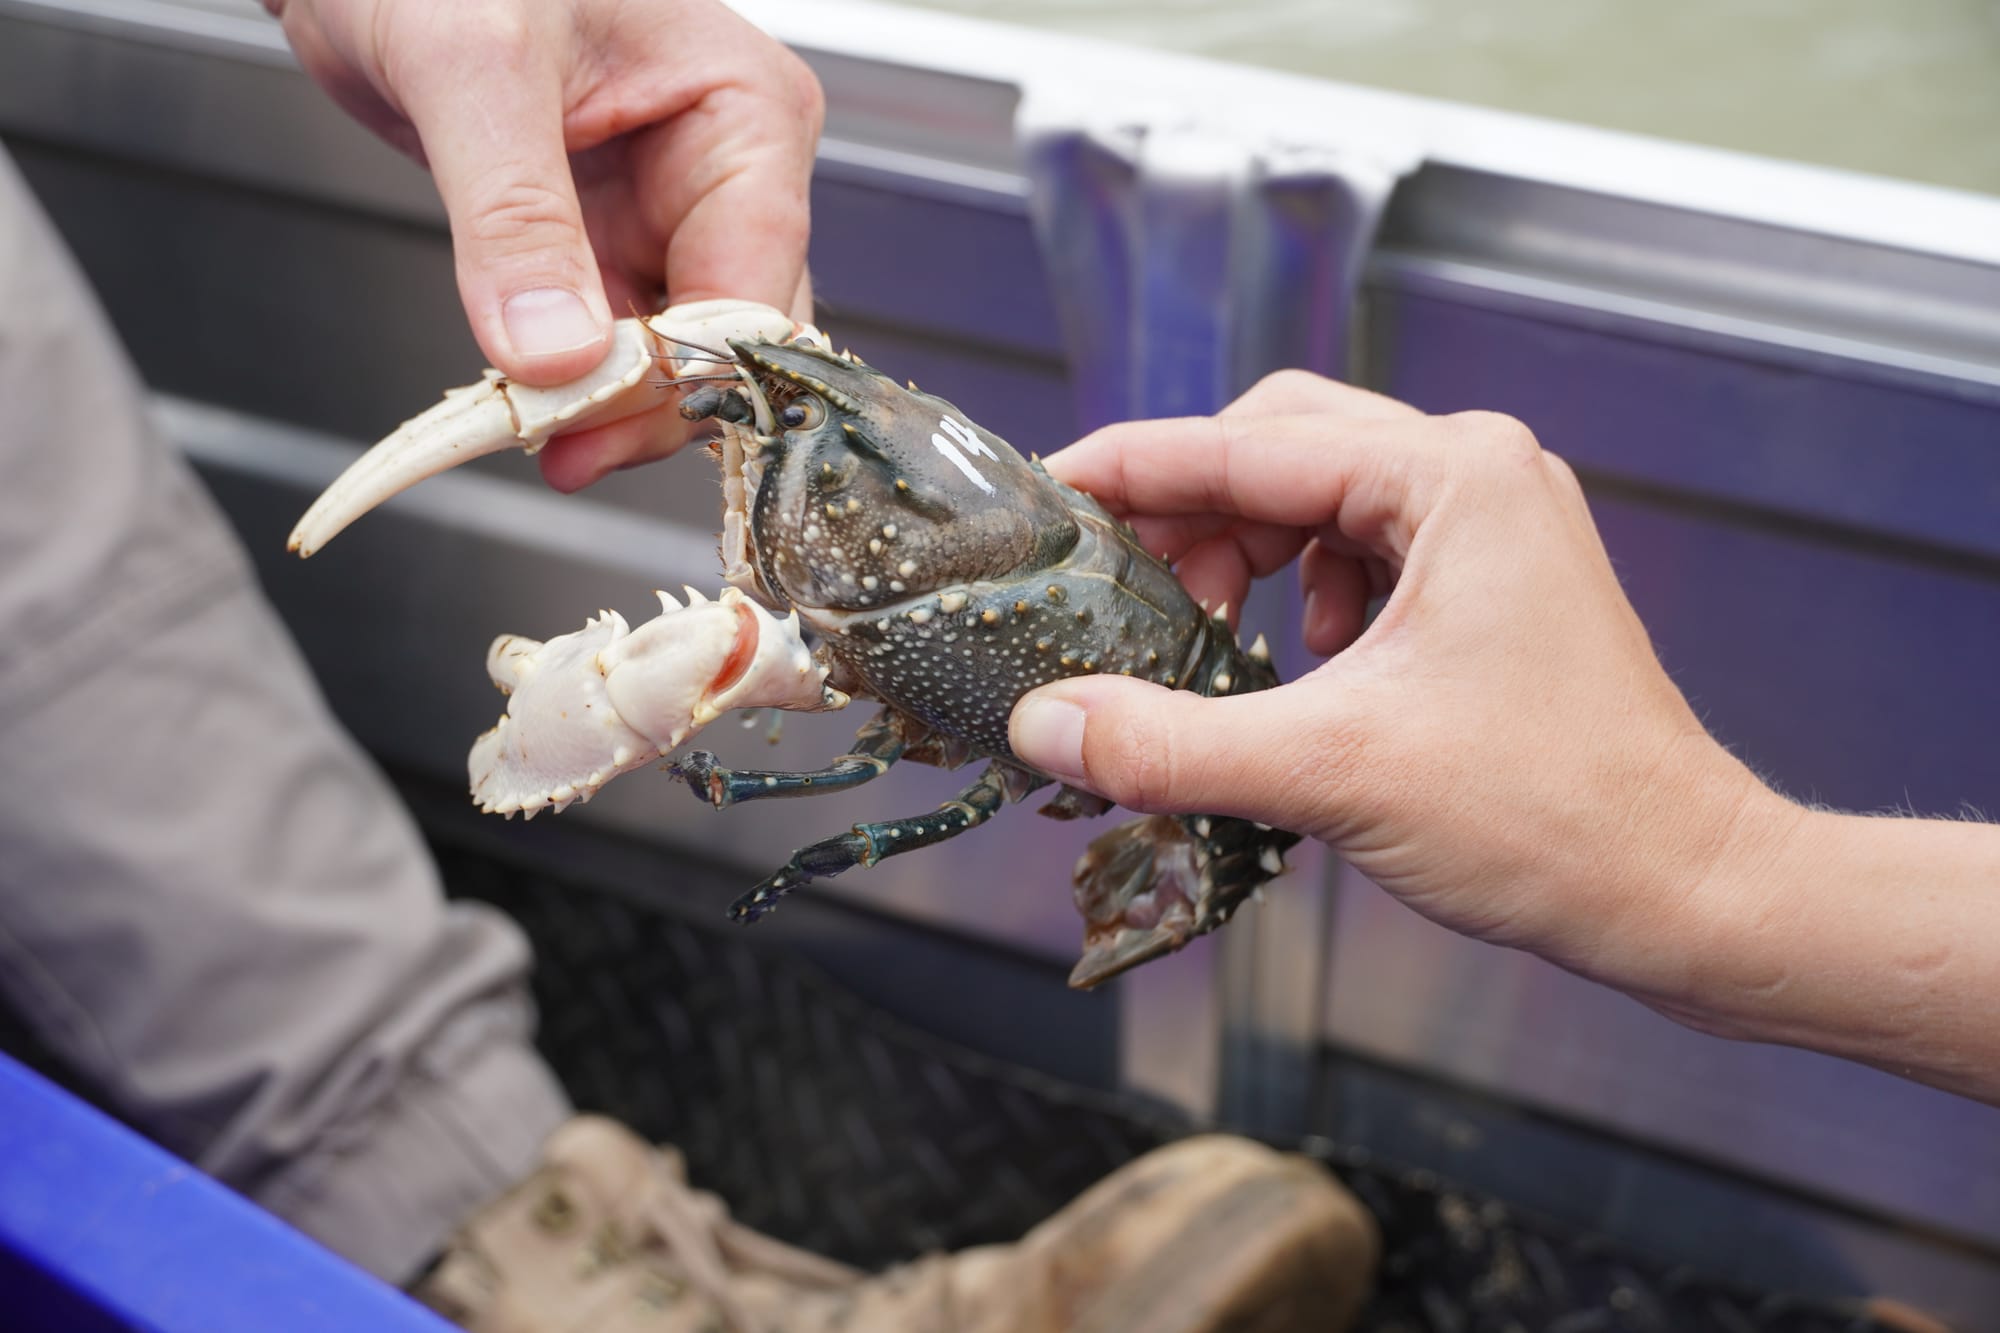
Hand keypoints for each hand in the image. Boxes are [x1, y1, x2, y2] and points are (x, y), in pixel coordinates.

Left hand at [268, 0, 821, 489]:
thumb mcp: (473, 67)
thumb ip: (517, 215)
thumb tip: (555, 351)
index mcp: (745, 110)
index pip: (754, 287)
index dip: (685, 372)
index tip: (595, 421)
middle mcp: (728, 168)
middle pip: (730, 341)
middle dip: (646, 402)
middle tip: (556, 444)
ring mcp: (670, 211)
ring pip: (678, 357)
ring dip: (606, 406)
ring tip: (527, 430)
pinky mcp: (609, 241)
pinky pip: (616, 342)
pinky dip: (571, 384)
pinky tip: (522, 403)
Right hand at [1009, 373, 1783, 991]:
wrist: (1682, 891)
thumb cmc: (1557, 816)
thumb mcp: (1335, 770)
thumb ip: (1173, 741)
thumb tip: (1048, 723)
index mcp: (1455, 475)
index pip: (1248, 442)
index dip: (1133, 468)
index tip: (1048, 495)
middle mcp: (1480, 477)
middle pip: (1280, 449)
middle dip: (1189, 514)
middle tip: (1118, 587)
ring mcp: (1493, 530)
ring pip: (1317, 500)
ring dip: (1243, 554)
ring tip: (1202, 630)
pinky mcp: (1492, 588)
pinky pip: (1360, 553)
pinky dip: (1300, 592)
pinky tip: (1293, 661)